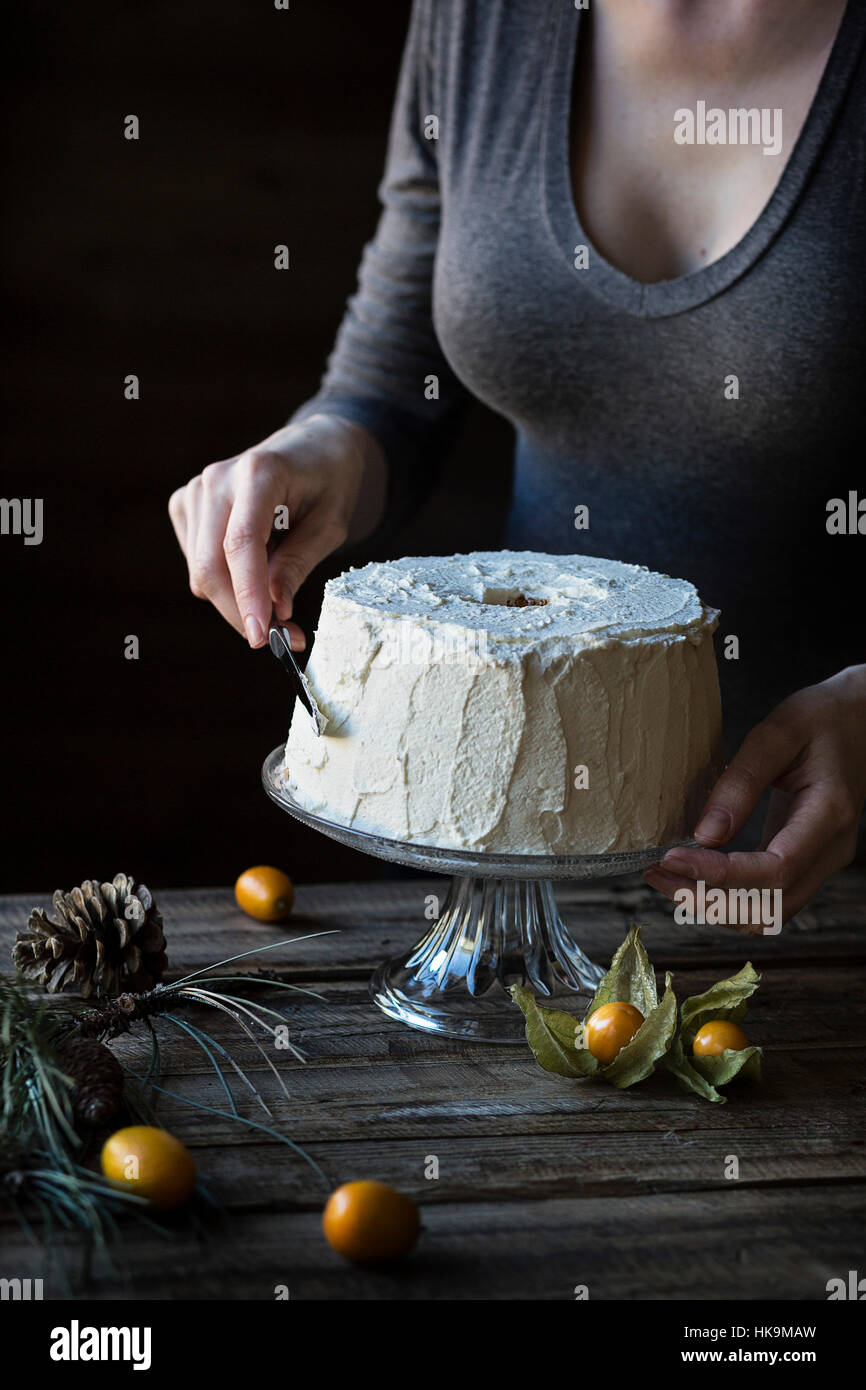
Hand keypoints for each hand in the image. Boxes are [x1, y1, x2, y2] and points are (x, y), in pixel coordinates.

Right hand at [168, 414, 385, 647]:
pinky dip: (226, 583)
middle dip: (241, 611)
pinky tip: (256, 570)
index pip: (241, 543)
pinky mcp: (186, 505)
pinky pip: (199, 564)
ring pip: (201, 572)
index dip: (247, 595)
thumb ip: (299, 563)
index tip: (261, 636)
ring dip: (237, 602)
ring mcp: (196, 491)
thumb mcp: (331, 524)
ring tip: (280, 605)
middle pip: (210, 564)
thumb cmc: (328, 482)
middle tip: (283, 639)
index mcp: (258, 473)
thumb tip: (276, 610)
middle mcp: (217, 479)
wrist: (311, 447)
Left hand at [644, 665, 865, 929]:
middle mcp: (832, 850)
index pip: (775, 870)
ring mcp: (823, 862)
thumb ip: (742, 782)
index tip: (670, 860)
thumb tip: (705, 835)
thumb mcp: (778, 733)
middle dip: (708, 899)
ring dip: (714, 906)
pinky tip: (692, 877)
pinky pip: (767, 899)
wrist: (859, 721)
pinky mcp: (807, 863)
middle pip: (769, 906)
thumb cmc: (820, 718)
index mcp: (830, 814)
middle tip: (655, 872)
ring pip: (768, 913)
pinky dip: (728, 898)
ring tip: (666, 879)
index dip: (720, 875)